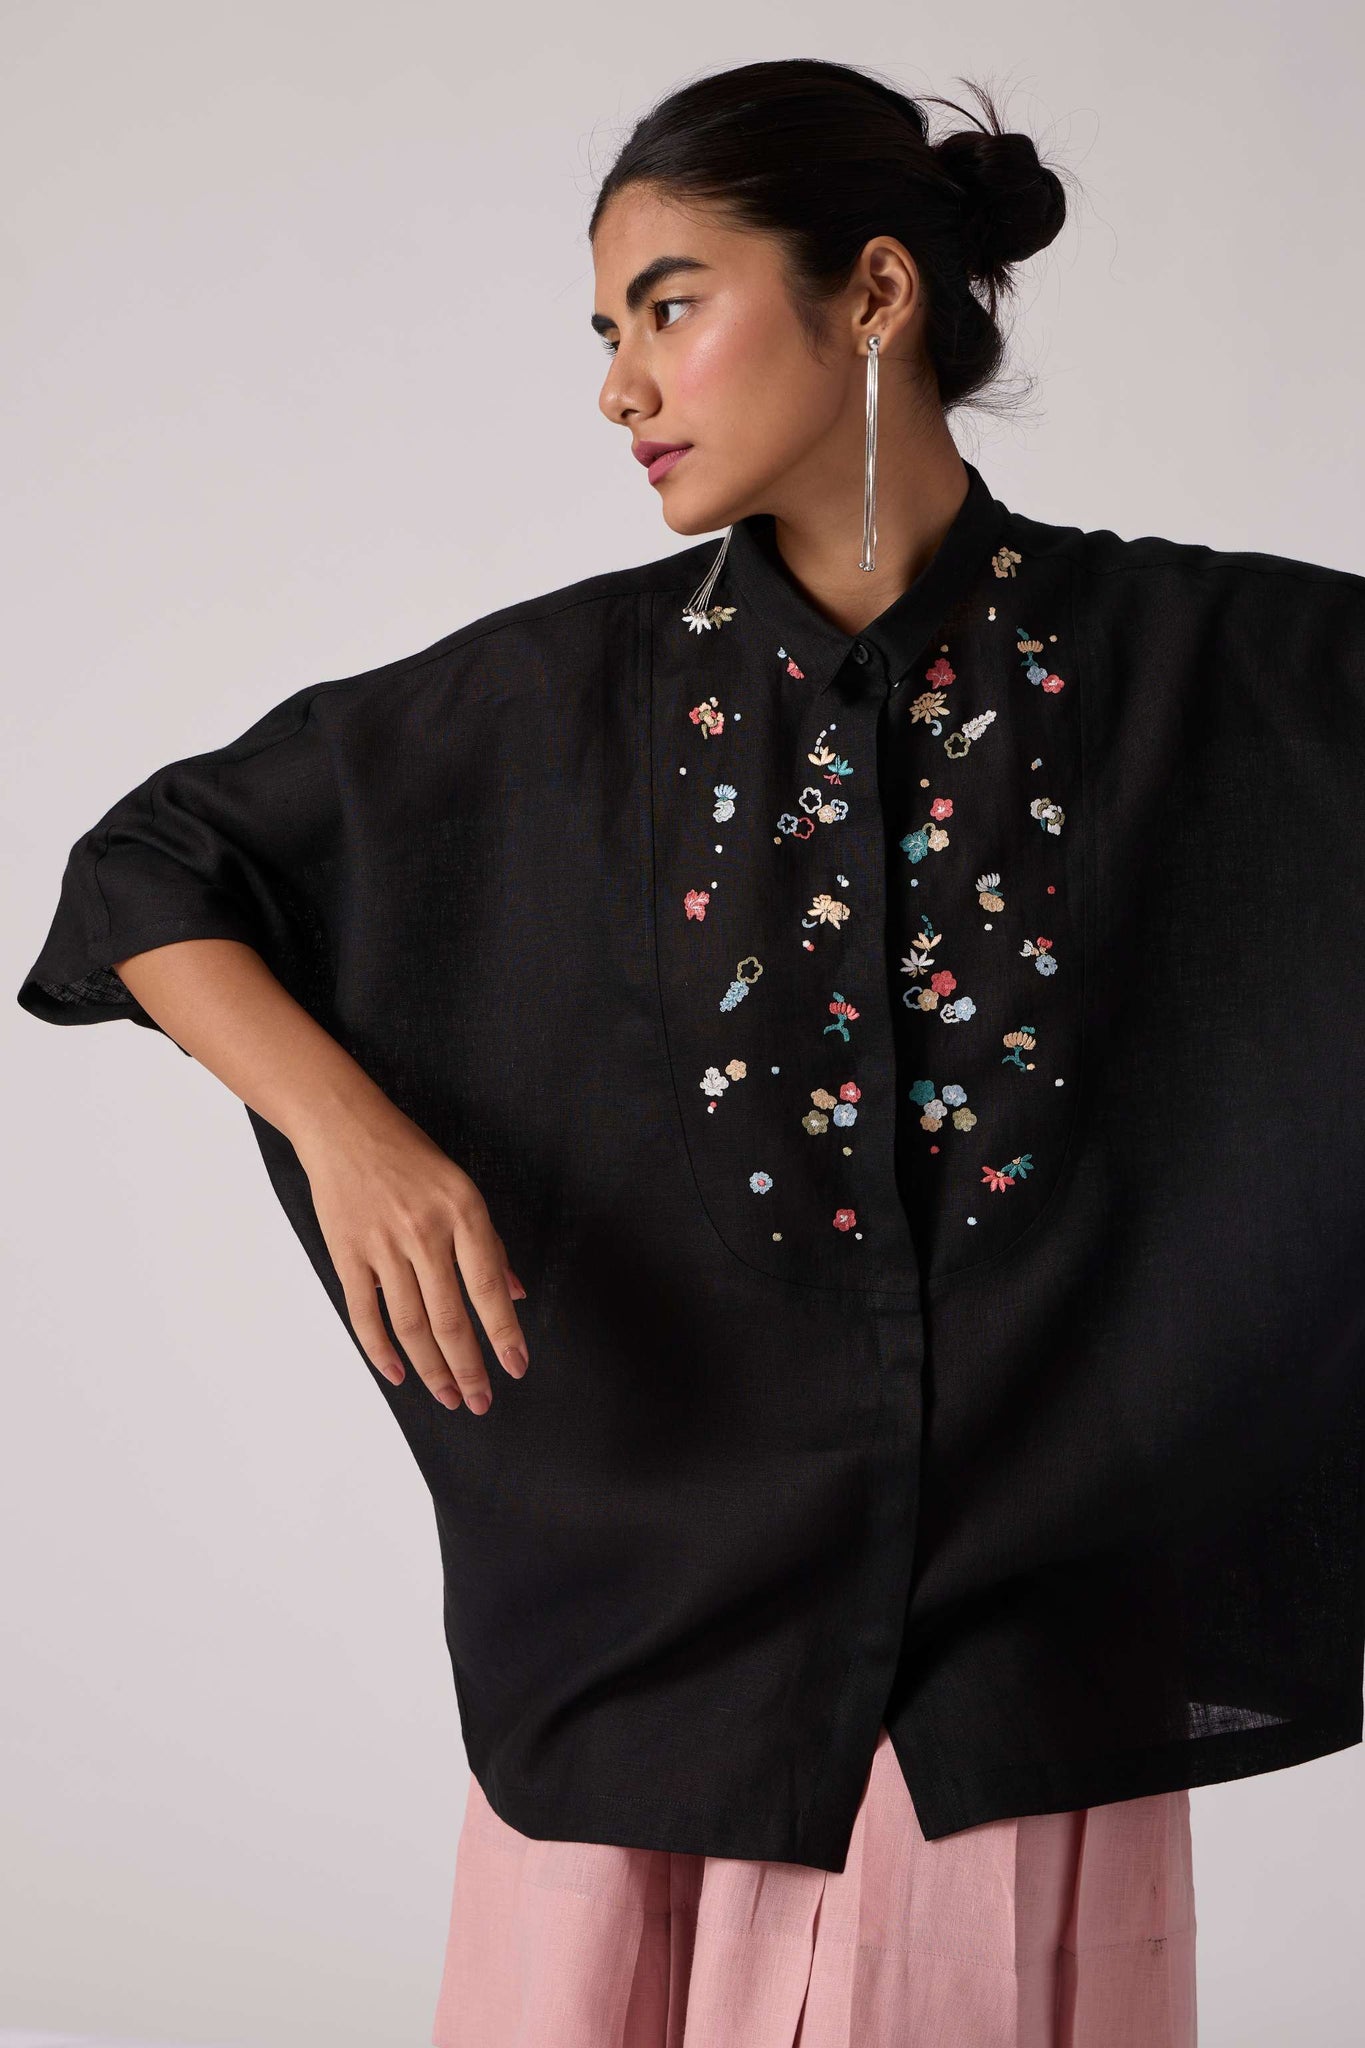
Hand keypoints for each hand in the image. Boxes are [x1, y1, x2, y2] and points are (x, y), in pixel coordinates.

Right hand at [294, 1105, 528, 1414]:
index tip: (516, 1367)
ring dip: (431, 1369)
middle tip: (480, 1401)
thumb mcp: (462, 1189)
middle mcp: (425, 1231)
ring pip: (410, 1324)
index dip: (504, 1333)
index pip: (488, 1288)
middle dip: (468, 1368)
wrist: (344, 1127)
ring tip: (448, 1396)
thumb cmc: (410, 1157)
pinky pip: (365, 1314)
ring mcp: (382, 1245)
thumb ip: (488, 1244)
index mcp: (463, 1212)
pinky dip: (381, 1350)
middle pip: (449, 1317)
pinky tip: (399, 1375)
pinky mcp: (347, 1254)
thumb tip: (515, 1293)